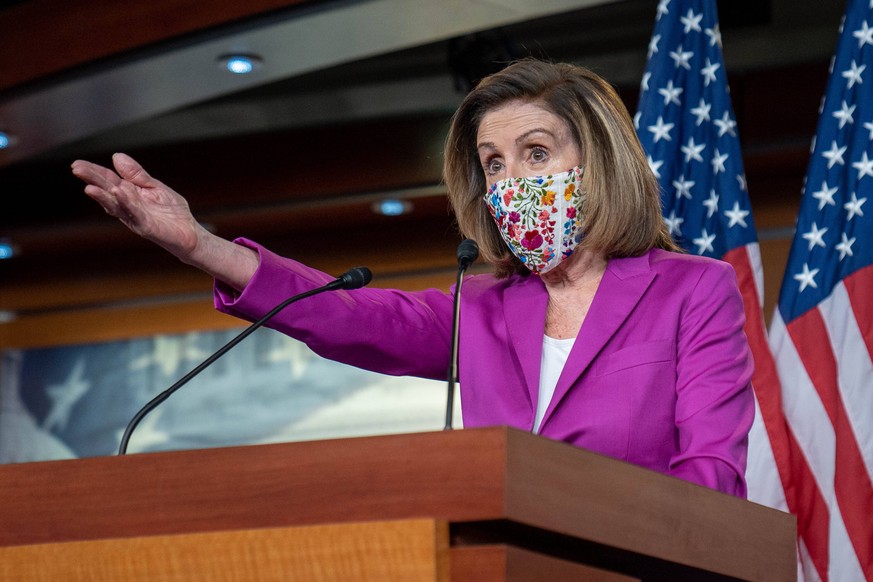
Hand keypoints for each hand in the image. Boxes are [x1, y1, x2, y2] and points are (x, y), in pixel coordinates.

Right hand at [72, 152, 259, 289]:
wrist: (190, 232)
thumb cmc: (172, 212)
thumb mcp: (155, 187)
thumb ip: (137, 174)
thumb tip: (116, 156)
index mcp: (129, 195)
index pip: (108, 180)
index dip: (94, 172)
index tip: (77, 164)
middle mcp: (128, 207)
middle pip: (107, 191)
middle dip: (92, 181)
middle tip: (76, 169)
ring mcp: (135, 218)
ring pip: (116, 206)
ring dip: (103, 196)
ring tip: (89, 187)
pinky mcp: (147, 226)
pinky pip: (135, 213)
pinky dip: (127, 203)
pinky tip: (119, 193)